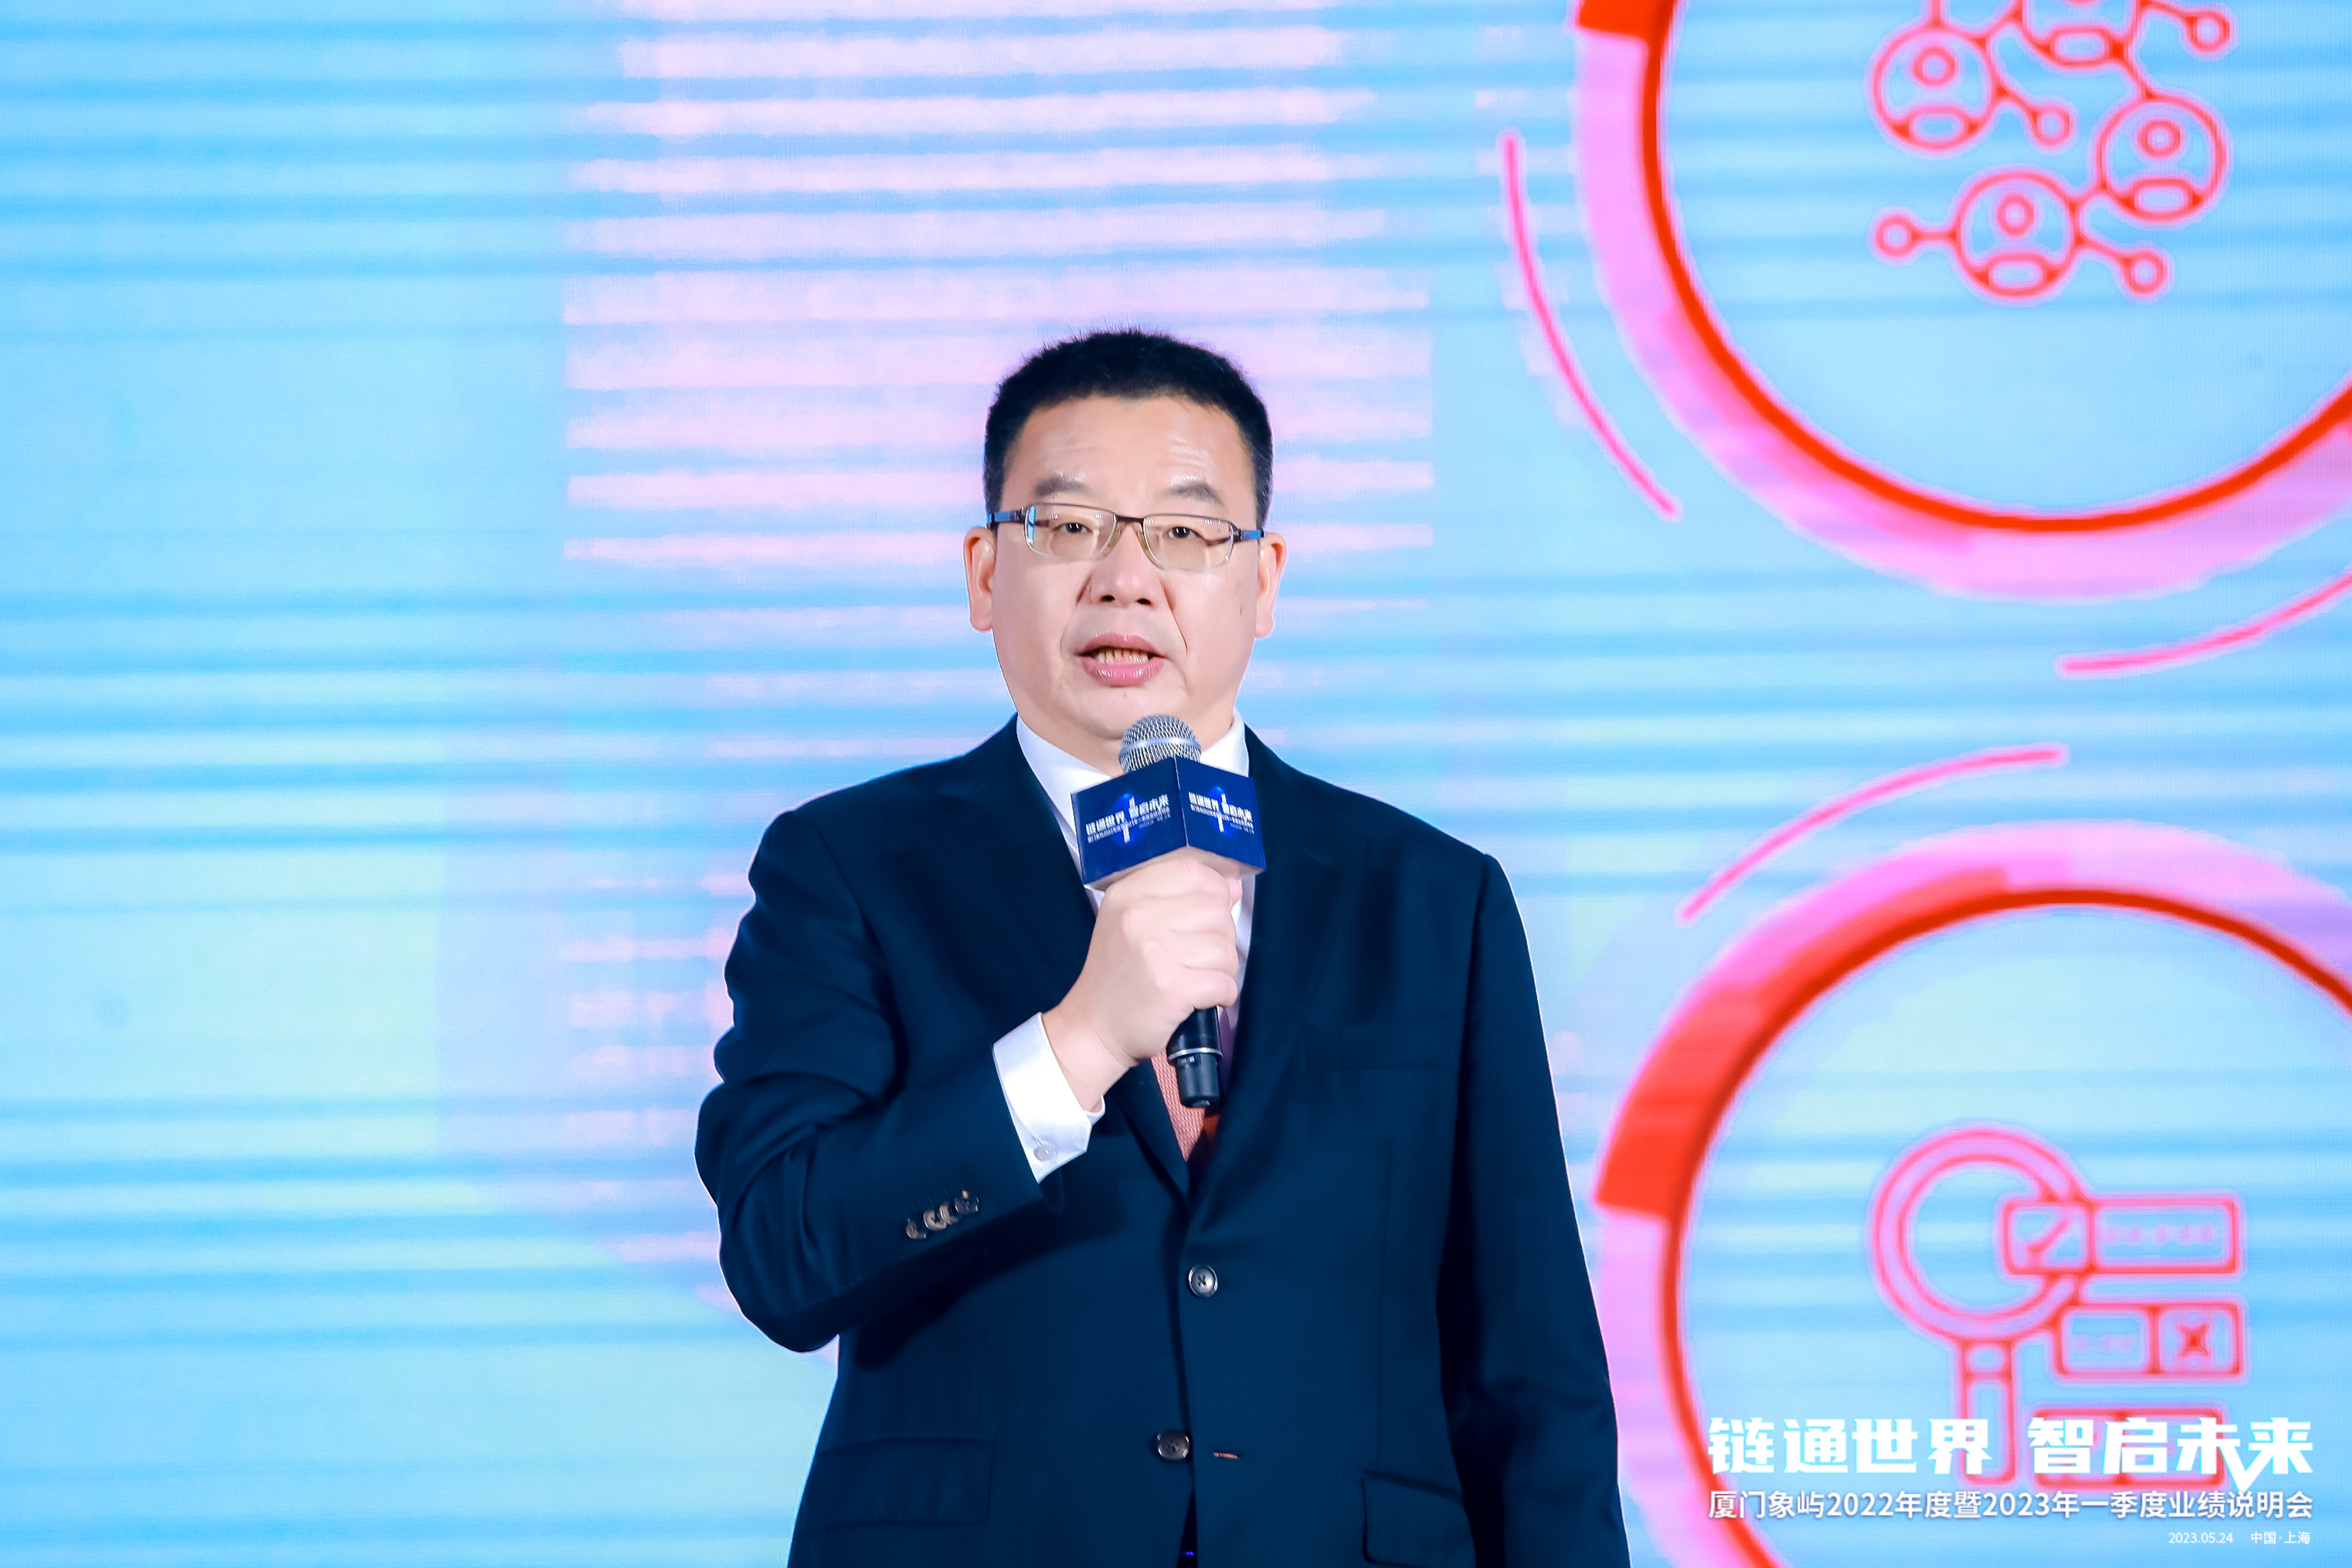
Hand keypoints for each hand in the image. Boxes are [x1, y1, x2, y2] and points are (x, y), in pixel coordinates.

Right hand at [1043, 854, 1241, 1111]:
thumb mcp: (1132, 922)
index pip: (1194, 872)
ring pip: (1225, 948)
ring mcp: (1154, 952)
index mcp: (1128, 894)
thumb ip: (1181, 898)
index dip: (1215, 891)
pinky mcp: (1171, 988)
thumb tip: (1232, 886)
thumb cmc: (1118, 974)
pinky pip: (1224, 982)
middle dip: (1221, 936)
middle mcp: (1138, 917)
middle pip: (1216, 910)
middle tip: (1200, 956)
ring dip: (1222, 968)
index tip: (1210, 913)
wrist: (1094, 1026)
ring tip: (1199, 977)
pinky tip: (1203, 996)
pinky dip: (1222, 993)